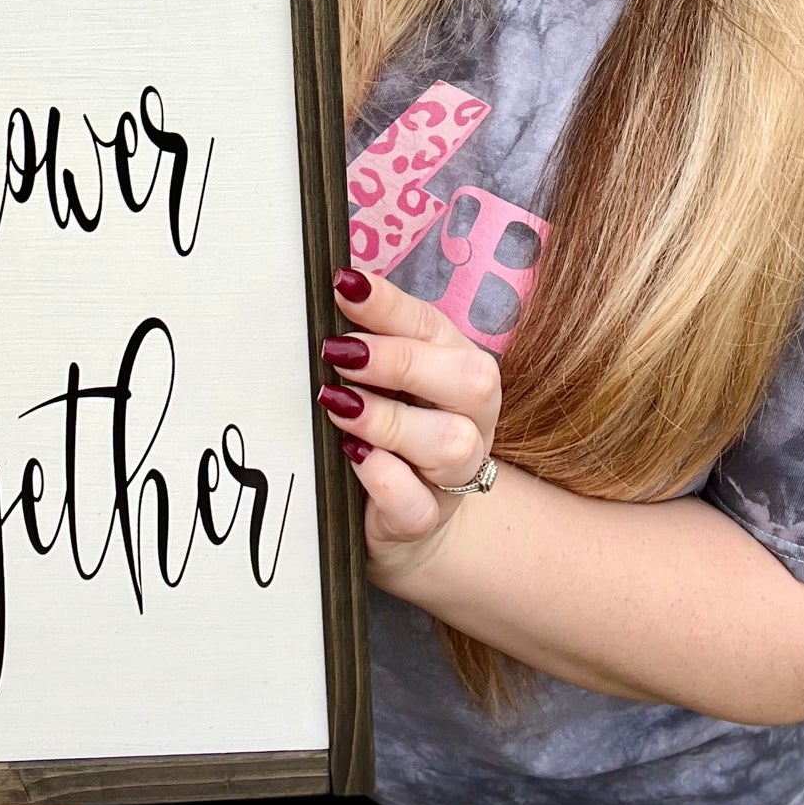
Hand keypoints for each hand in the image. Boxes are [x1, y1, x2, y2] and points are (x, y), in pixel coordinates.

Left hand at [319, 268, 500, 586]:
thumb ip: (369, 338)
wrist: (407, 517)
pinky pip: (418, 504)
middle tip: (338, 352)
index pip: (432, 326)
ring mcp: (457, 473)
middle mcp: (472, 417)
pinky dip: (386, 478)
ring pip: (451, 444)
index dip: (389, 305)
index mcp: (460, 366)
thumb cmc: (393, 426)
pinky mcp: (428, 519)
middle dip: (400, 361)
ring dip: (389, 419)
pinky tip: (355, 456)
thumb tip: (331, 293)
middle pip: (467, 381)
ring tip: (338, 405)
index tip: (343, 285)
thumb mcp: (386, 378)